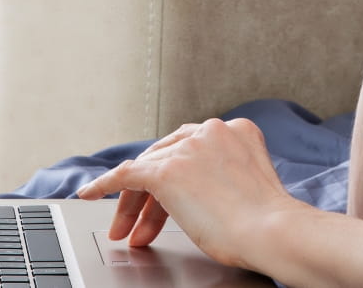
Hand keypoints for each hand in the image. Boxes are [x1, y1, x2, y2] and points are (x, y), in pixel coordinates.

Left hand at [76, 118, 304, 269]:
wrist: (272, 232)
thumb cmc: (268, 224)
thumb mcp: (249, 186)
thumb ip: (225, 177)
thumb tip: (199, 197)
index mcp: (238, 130)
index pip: (192, 152)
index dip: (176, 182)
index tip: (164, 203)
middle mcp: (211, 130)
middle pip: (167, 159)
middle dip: (150, 197)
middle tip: (138, 226)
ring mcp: (188, 147)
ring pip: (147, 171)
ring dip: (133, 205)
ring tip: (125, 233)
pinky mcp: (167, 170)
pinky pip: (125, 174)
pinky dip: (104, 185)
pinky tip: (90, 194)